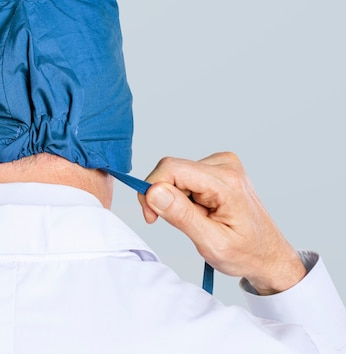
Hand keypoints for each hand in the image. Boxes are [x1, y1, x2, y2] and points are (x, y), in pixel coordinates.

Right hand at [137, 152, 305, 294]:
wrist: (269, 255)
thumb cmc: (247, 253)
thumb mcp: (211, 243)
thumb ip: (181, 215)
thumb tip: (153, 191)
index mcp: (226, 183)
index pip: (172, 168)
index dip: (152, 189)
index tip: (151, 216)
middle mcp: (226, 166)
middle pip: (172, 170)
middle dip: (165, 198)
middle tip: (180, 223)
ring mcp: (223, 165)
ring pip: (176, 174)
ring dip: (177, 199)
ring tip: (198, 219)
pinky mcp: (218, 168)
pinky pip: (185, 176)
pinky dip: (185, 196)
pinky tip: (201, 211)